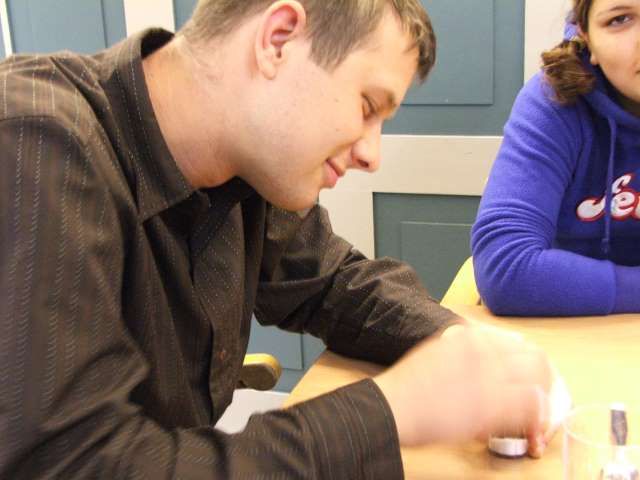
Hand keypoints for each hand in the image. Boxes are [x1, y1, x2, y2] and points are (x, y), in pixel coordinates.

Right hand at [373, 324, 551, 456]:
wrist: (393, 405)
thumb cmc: (407, 386)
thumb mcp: (436, 353)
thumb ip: (463, 352)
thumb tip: (485, 364)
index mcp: (469, 336)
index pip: (517, 343)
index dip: (527, 363)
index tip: (526, 379)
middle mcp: (484, 350)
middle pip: (535, 357)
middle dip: (544, 378)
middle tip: (540, 398)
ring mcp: (490, 374)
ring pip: (539, 379)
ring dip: (544, 397)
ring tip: (536, 415)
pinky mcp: (492, 404)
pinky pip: (531, 406)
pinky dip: (536, 418)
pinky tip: (530, 429)